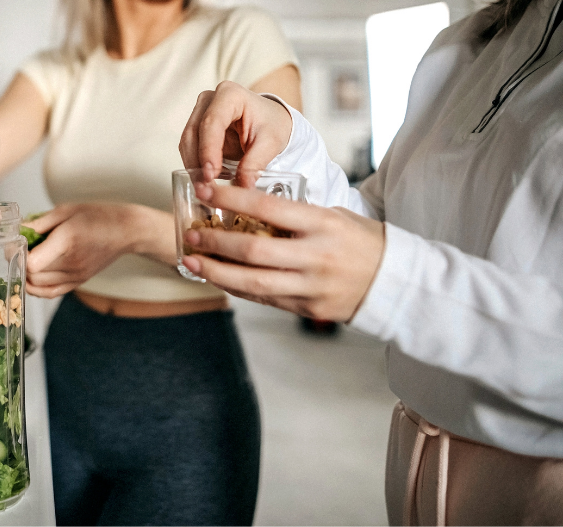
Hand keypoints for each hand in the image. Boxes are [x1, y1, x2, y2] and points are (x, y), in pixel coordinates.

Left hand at [22, 203, 151, 298]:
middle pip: (33, 277)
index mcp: (67, 241)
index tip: (16, 244)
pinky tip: (34, 276)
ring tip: (27, 260)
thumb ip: (38, 223)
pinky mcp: (78, 282)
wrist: (126, 230)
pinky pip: (50, 293)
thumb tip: (17, 231)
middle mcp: (71, 263)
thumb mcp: (65, 210)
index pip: (33, 263)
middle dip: (20, 264)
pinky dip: (37, 288)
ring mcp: (76, 276)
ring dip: (27, 276)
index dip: (18, 255)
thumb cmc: (97, 216)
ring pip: (39, 287)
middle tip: (19, 250)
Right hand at [178, 81, 292, 186]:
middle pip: (193, 133)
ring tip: (207, 187)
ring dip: (193, 167)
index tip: (210, 174)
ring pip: (187, 142)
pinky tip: (207, 179)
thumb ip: (256, 163)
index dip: (208, 150)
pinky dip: (195, 166)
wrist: (269, 120)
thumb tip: (242, 187)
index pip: (211, 123)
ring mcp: (199, 112)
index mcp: (230, 95)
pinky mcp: (196, 127)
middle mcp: (209, 99)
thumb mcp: (271, 143)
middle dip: (197, 162)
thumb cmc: (271, 125)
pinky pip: (189, 149)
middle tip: (206, 187)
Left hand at [180, 183, 384, 321]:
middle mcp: (315, 256)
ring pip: (253, 283)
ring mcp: (311, 286)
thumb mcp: (334, 217)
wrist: (397, 284)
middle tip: (189, 234)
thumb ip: (296, 216)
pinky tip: (218, 278)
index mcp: (323, 224)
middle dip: (215, 242)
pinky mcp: (307, 309)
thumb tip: (250, 209)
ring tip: (192, 262)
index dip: (231, 198)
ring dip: (217, 272)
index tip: (205, 190)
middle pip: (253, 250)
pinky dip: (238, 288)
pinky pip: (264, 299)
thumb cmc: (363, 242)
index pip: (267, 207)